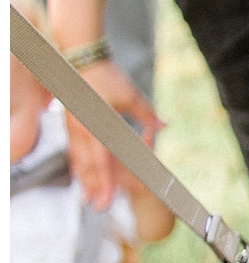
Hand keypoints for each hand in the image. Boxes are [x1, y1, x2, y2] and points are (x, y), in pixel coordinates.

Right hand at [64, 58, 160, 210]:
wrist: (82, 56)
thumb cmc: (107, 76)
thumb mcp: (131, 95)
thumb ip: (146, 114)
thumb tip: (163, 125)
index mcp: (96, 125)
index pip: (101, 161)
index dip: (104, 182)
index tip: (107, 198)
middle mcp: (81, 128)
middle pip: (88, 165)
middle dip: (94, 187)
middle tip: (98, 206)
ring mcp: (74, 125)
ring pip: (78, 159)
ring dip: (85, 179)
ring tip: (89, 197)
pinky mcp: (71, 121)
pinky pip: (74, 148)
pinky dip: (78, 163)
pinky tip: (81, 175)